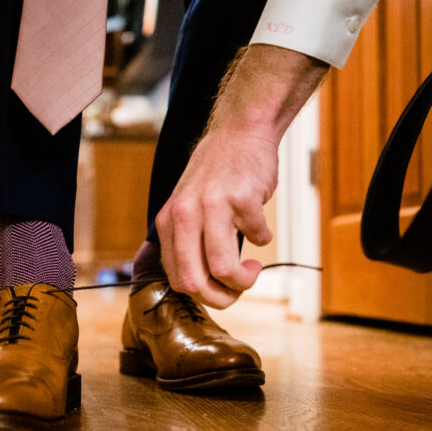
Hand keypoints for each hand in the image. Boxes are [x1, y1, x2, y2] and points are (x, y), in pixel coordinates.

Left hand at [156, 130, 277, 308]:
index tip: (221, 289)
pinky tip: (260, 224)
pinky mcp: (242, 199)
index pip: (177, 279)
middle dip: (222, 298)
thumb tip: (202, 287)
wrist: (240, 131)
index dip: (203, 295)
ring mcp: (212, 207)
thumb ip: (188, 242)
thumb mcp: (188, 206)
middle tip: (239, 289)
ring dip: (245, 279)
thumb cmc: (218, 173)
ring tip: (254, 268)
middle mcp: (184, 215)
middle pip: (194, 283)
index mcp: (168, 222)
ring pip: (224, 270)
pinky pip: (257, 237)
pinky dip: (263, 237)